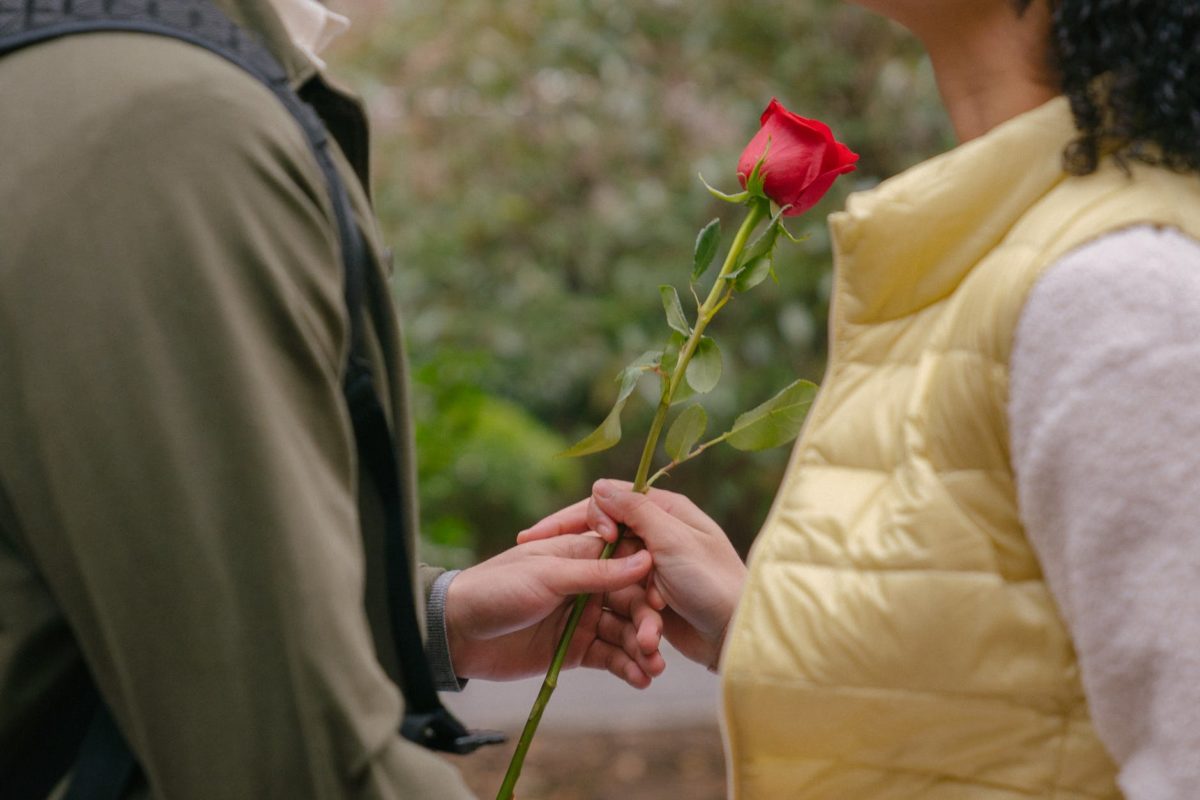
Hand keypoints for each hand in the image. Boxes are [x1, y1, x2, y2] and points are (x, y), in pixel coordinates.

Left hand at [444, 534, 665, 687]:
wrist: (456, 631)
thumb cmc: (496, 589)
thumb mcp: (548, 575)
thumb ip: (596, 572)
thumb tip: (645, 560)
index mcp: (579, 556)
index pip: (627, 563)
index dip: (647, 581)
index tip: (663, 600)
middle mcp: (587, 586)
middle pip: (630, 602)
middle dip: (646, 623)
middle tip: (654, 645)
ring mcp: (582, 619)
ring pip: (623, 632)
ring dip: (641, 649)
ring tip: (653, 668)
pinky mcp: (575, 650)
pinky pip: (609, 656)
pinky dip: (626, 667)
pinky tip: (640, 678)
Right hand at [518, 480, 745, 670]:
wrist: (739, 636)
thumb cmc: (712, 582)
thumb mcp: (672, 540)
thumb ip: (635, 512)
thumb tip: (599, 485)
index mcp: (666, 511)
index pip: (608, 503)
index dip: (573, 518)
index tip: (542, 540)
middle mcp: (660, 535)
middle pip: (605, 539)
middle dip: (581, 561)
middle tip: (531, 563)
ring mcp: (656, 569)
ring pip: (613, 577)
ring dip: (608, 599)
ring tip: (594, 613)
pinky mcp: (655, 601)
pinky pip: (626, 604)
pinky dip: (626, 621)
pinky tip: (625, 636)